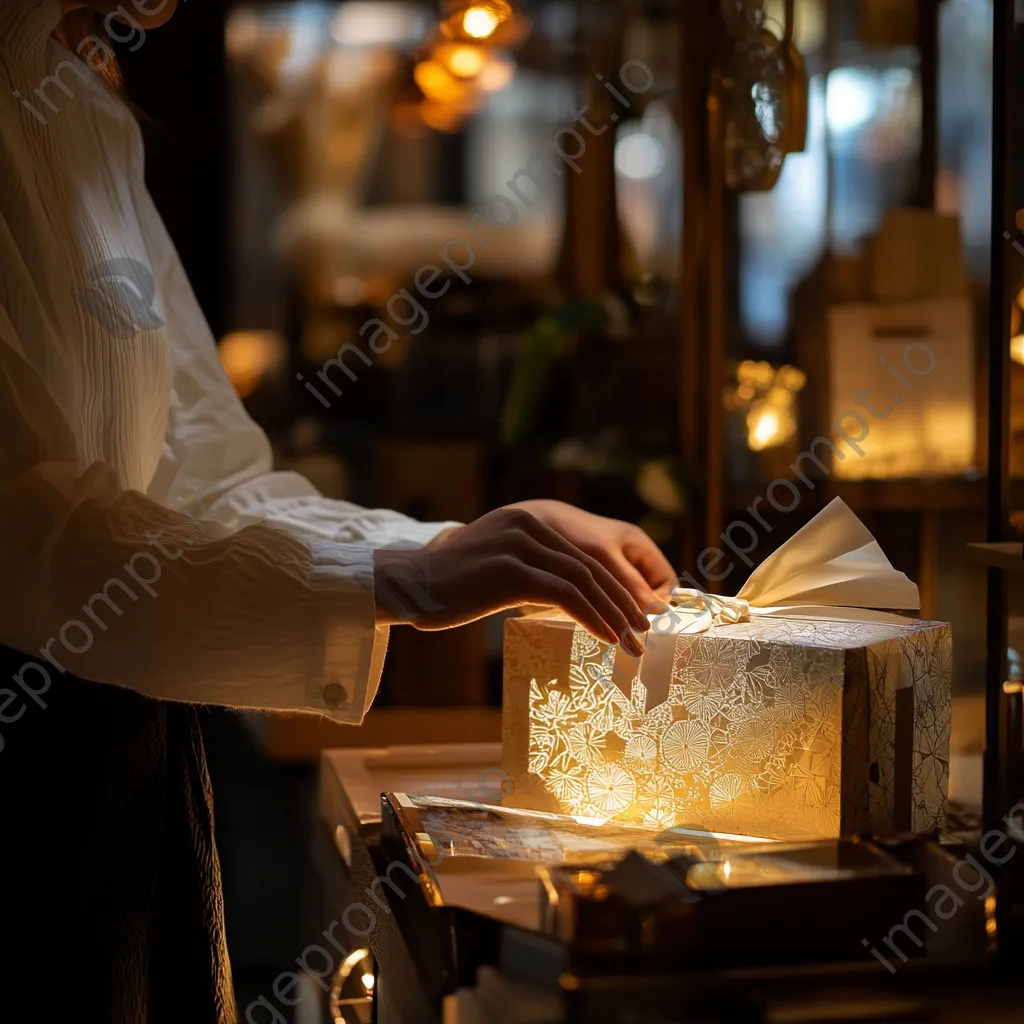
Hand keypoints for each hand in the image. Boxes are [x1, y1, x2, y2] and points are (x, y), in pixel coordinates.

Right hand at [373, 507, 652, 652]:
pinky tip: (607, 638)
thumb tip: (571, 598)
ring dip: (614, 615)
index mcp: (531, 521)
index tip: (636, 614)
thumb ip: (533, 570)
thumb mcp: (499, 568)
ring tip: (633, 643)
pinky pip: (565, 595)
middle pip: (593, 566)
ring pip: (584, 581)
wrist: (409, 586)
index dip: (617, 586)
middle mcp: (531, 524)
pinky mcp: (512, 569)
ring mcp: (521, 544)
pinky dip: (592, 617)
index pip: (587, 554)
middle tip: (645, 632)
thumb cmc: (453, 588)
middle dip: (623, 602)